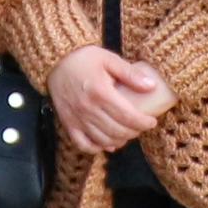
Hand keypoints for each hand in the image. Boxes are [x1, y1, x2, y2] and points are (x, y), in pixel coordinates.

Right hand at [47, 45, 172, 153]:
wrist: (56, 61)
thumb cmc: (84, 58)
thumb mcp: (109, 59)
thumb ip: (130, 73)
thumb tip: (151, 86)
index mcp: (101, 92)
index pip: (128, 116)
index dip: (143, 123)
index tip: (152, 122)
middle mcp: (89, 109)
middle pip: (118, 131)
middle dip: (134, 132)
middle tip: (141, 126)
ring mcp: (77, 118)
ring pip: (103, 140)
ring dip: (119, 140)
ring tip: (128, 133)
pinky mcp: (68, 123)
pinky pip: (83, 144)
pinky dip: (98, 148)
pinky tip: (108, 143)